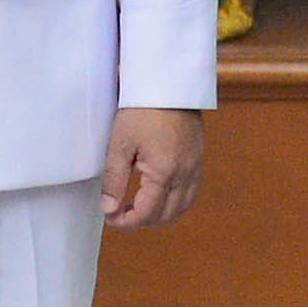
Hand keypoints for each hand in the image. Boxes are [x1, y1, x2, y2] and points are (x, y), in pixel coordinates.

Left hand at [100, 107, 205, 230]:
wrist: (168, 84)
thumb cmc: (141, 110)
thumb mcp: (120, 145)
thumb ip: (114, 180)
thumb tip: (109, 209)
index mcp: (164, 172)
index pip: (146, 213)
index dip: (126, 222)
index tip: (110, 217)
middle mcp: (185, 174)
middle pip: (167, 216)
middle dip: (142, 221)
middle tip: (121, 213)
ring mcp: (195, 167)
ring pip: (182, 207)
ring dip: (161, 214)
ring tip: (139, 206)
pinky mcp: (198, 159)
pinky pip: (190, 192)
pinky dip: (174, 201)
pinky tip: (158, 193)